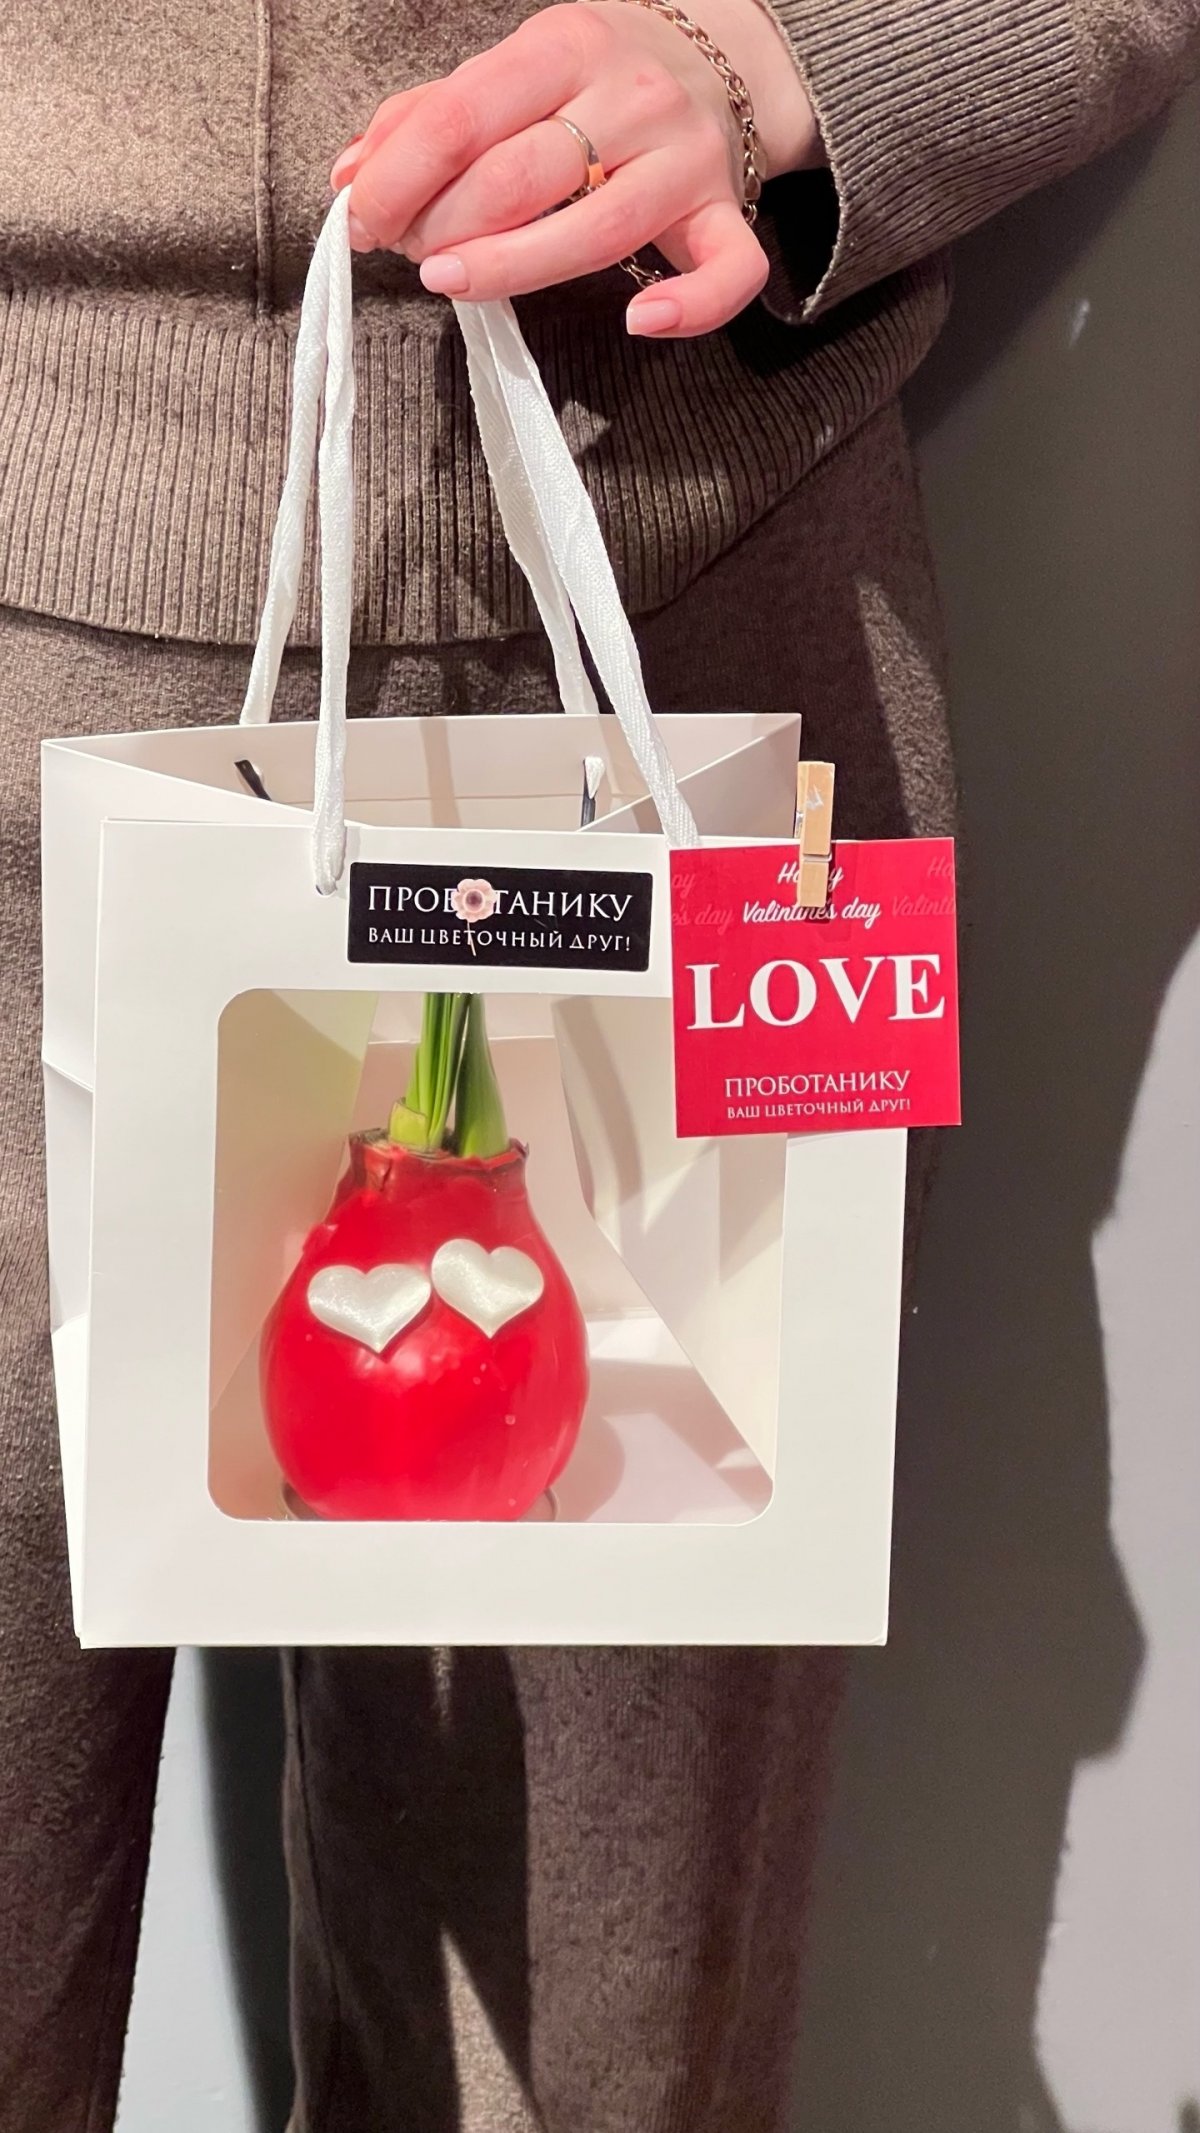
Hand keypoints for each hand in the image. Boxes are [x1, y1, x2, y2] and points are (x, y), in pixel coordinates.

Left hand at [331, 0, 821, 336]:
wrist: (724, 59)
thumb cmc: (596, 80)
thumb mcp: (513, 71)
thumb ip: (429, 118)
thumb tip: (351, 176)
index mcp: (565, 45)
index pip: (463, 116)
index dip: (400, 179)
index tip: (363, 222)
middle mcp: (632, 96)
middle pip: (519, 178)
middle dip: (445, 228)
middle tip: (417, 255)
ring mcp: (684, 159)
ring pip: (596, 231)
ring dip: (510, 269)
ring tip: (456, 283)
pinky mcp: (726, 214)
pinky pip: (728, 272)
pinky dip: (689, 308)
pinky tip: (635, 322)